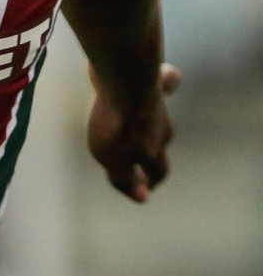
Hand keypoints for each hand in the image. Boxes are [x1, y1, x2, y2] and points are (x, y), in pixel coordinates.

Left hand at [86, 63, 181, 202]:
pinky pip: (153, 86)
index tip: (144, 186)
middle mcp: (162, 127)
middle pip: (160, 144)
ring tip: (132, 128)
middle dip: (151, 155)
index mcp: (154, 150)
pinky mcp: (147, 79)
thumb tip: (142, 197)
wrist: (126, 78)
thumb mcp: (113, 159)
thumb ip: (125, 178)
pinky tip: (138, 87)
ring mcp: (156, 103)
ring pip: (154, 118)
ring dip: (146, 126)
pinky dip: (148, 93)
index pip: (158, 172)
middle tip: (140, 161)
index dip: (150, 181)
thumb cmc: (117, 123)